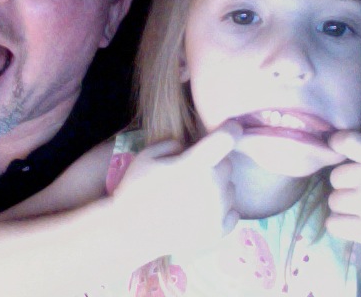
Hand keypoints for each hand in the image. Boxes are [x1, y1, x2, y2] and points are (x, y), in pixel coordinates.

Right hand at [111, 121, 241, 261]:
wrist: (128, 232)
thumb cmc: (136, 189)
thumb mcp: (147, 155)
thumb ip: (173, 143)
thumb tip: (191, 147)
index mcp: (195, 165)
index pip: (226, 139)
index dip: (231, 129)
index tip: (232, 127)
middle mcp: (212, 187)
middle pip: (227, 165)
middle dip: (213, 164)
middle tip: (191, 173)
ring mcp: (216, 213)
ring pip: (230, 189)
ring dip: (217, 187)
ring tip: (191, 195)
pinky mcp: (217, 233)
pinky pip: (232, 212)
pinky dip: (221, 209)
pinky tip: (200, 211)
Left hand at [326, 131, 360, 265]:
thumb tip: (331, 145)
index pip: (350, 141)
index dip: (336, 143)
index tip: (334, 147)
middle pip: (336, 177)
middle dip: (346, 187)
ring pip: (333, 201)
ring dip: (344, 208)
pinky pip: (334, 224)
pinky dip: (341, 226)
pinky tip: (357, 225)